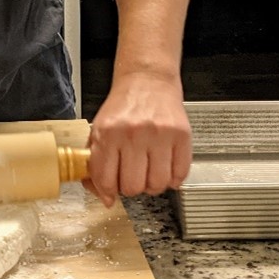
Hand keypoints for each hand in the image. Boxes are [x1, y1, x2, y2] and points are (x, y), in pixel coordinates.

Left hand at [85, 71, 191, 207]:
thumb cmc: (123, 106)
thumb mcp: (99, 129)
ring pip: (157, 185)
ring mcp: (160, 135)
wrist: (147, 80)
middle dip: (131, 188)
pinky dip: (172, 178)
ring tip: (149, 171)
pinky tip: (165, 167)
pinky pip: (180, 175)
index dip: (108, 191)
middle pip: (133, 187)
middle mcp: (133, 134)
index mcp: (108, 133)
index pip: (106, 180)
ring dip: (152, 185)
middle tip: (131, 176)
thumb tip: (105, 198)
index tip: (111, 190)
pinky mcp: (181, 135)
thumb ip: (96, 164)